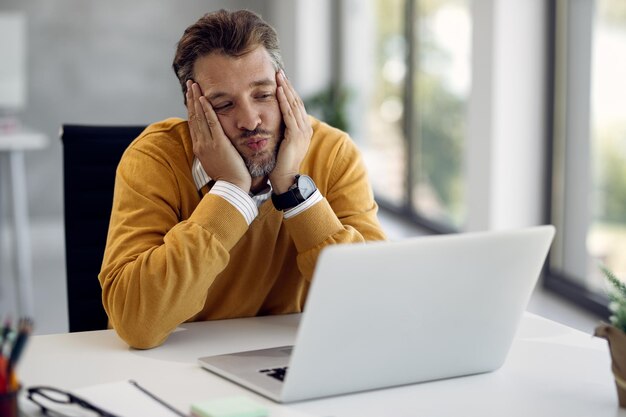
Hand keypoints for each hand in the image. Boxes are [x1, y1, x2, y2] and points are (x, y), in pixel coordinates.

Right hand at [186, 80, 250, 191]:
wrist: (232, 187)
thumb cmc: (228, 177)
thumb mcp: (216, 161)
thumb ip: (214, 150)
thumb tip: (215, 143)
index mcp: (200, 148)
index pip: (194, 123)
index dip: (191, 108)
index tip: (190, 95)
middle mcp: (200, 144)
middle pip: (193, 116)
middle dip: (191, 98)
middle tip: (189, 83)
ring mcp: (208, 143)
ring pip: (200, 117)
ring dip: (196, 99)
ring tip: (194, 85)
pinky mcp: (219, 143)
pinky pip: (212, 123)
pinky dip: (207, 110)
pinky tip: (204, 99)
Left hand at [269, 70, 312, 193]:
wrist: (285, 179)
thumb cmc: (280, 164)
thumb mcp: (281, 143)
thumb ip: (281, 131)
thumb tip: (272, 121)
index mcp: (303, 130)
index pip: (296, 106)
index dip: (289, 92)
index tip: (281, 80)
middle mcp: (305, 128)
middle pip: (296, 102)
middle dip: (288, 86)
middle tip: (280, 72)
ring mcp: (302, 131)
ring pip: (294, 105)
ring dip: (286, 89)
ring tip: (279, 76)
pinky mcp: (295, 135)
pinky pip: (289, 114)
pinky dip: (284, 101)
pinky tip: (279, 90)